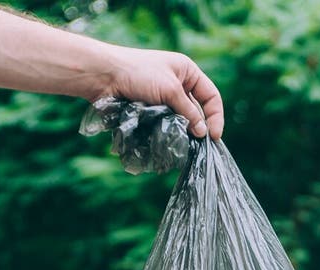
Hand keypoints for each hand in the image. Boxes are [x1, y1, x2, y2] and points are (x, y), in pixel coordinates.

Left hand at [96, 45, 224, 139]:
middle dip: (198, 127)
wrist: (104, 76)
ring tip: (183, 147)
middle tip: (199, 147)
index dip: (215, 116)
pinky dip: (168, 134)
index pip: (211, 96)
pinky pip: (165, 125)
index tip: (213, 137)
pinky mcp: (150, 110)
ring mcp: (163, 98)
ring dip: (182, 133)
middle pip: (197, 111)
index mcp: (187, 72)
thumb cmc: (138, 74)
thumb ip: (189, 112)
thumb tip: (203, 133)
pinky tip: (168, 143)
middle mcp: (177, 84)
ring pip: (180, 120)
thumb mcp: (170, 90)